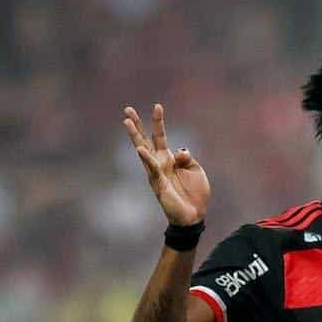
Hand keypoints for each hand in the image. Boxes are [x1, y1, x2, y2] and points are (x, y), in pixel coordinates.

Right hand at [124, 103, 210, 226]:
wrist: (194, 216)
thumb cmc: (195, 194)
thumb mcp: (195, 170)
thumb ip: (187, 157)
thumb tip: (179, 150)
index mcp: (169, 158)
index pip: (161, 136)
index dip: (159, 122)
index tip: (157, 106)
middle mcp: (159, 163)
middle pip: (146, 139)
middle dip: (137, 124)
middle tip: (128, 109)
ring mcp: (156, 172)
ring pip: (143, 150)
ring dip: (135, 135)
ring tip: (126, 121)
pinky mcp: (158, 183)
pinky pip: (152, 168)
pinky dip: (146, 158)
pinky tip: (140, 148)